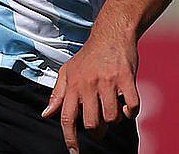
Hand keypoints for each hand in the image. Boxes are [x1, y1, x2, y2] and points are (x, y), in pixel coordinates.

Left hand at [41, 28, 139, 153]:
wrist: (110, 36)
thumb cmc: (87, 57)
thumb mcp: (67, 72)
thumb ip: (57, 95)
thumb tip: (46, 114)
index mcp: (73, 85)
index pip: (68, 117)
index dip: (69, 138)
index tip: (73, 152)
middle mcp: (88, 84)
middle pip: (92, 122)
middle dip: (97, 131)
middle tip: (100, 128)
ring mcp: (108, 81)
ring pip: (112, 117)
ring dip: (114, 120)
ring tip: (112, 111)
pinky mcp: (127, 78)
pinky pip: (132, 106)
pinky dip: (131, 112)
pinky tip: (127, 106)